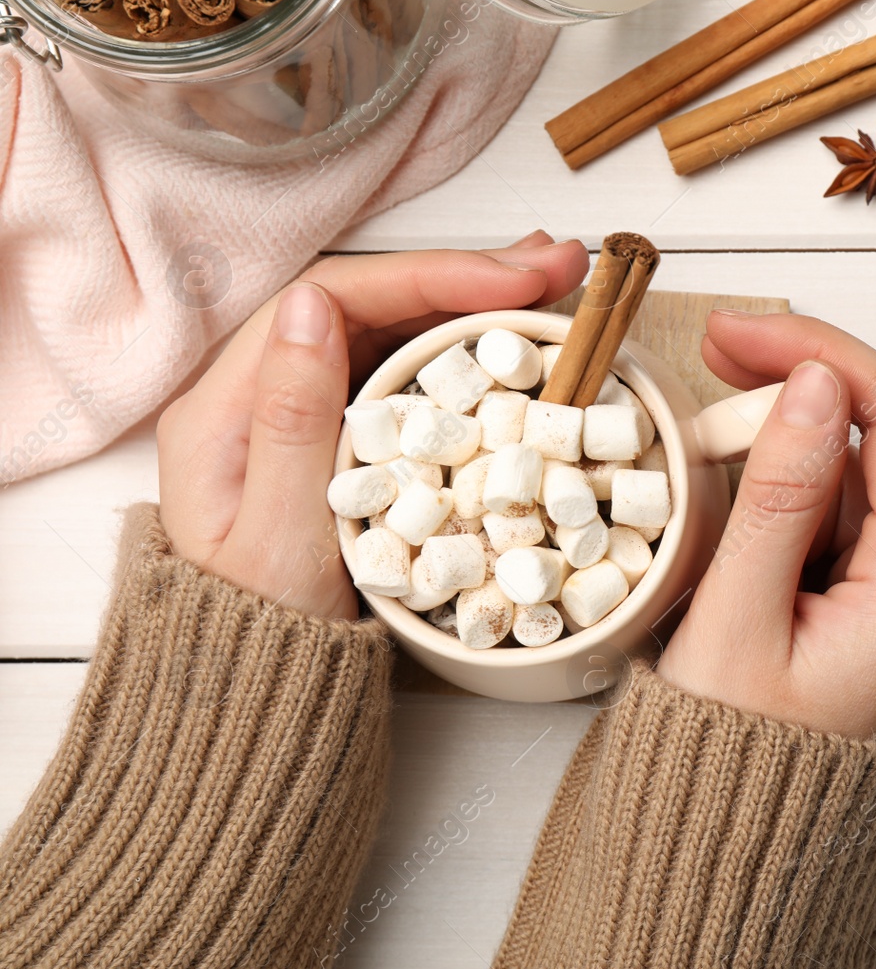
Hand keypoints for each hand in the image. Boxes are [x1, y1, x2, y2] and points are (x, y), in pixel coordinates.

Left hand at [156, 232, 588, 619]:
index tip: (515, 280)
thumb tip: (310, 303)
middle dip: (467, 275)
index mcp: (225, 406)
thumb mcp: (280, 540)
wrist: (253, 704)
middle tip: (557, 264)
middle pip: (367, 302)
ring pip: (388, 330)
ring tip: (550, 283)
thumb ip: (293, 420)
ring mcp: (297, 416)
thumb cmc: (263, 639)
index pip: (334, 299)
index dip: (430, 276)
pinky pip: (398, 374)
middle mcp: (256, 395)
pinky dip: (460, 347)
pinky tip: (509, 337)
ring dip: (471, 301)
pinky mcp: (336, 444)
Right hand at [657, 311, 875, 740]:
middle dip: (820, 372)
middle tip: (725, 350)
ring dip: (804, 423)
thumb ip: (780, 497)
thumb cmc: (733, 764)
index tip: (741, 333)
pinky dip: (803, 471)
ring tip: (714, 422)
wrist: (739, 851)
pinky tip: (742, 472)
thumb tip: (815, 384)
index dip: (825, 353)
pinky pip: (857, 504)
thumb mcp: (737, 624)